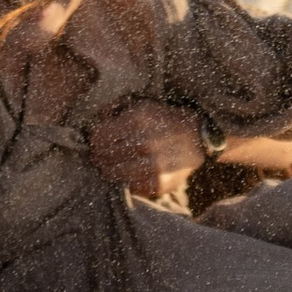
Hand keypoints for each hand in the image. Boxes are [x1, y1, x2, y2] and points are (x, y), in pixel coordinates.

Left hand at [85, 99, 205, 203]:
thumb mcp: (142, 106)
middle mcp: (145, 145)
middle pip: (103, 156)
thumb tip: (96, 120)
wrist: (196, 140)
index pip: (99, 137)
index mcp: (138, 121)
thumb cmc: (164, 120)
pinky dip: (126, 179)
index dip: (95, 138)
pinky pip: (129, 186)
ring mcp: (153, 167)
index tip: (97, 138)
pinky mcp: (158, 185)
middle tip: (102, 153)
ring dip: (109, 168)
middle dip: (99, 154)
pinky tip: (131, 171)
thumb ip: (115, 110)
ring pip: (112, 173)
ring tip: (114, 163)